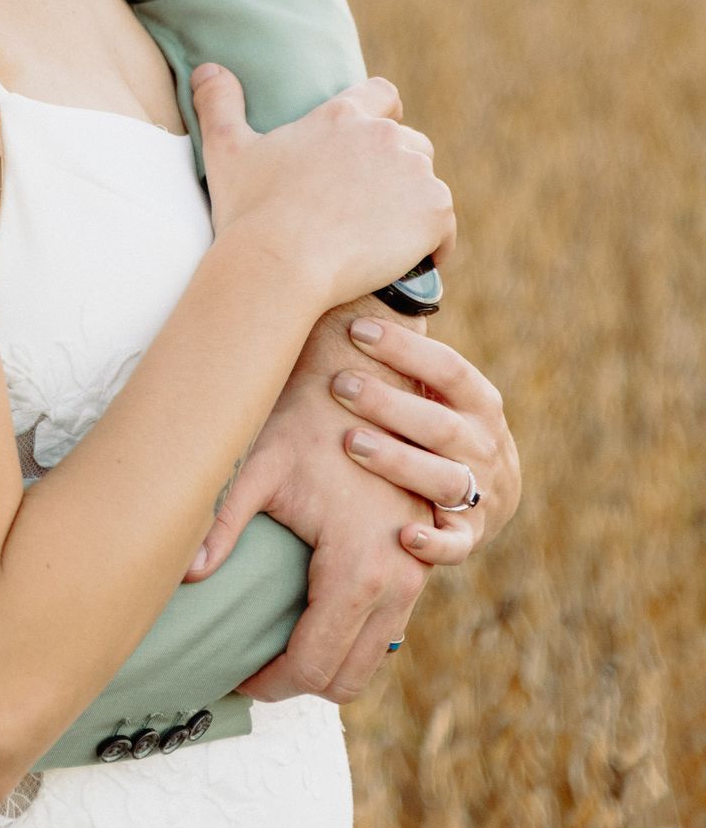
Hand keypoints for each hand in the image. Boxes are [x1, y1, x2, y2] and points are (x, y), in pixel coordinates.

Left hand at [185, 303, 437, 703]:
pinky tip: (308, 616)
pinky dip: (350, 637)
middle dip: (295, 683)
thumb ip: (218, 524)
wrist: (368, 376)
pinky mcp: (419, 561)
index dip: (267, 684)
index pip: (310, 667)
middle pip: (346, 679)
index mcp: (358, 570)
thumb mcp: (256, 467)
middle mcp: (399, 583)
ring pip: (371, 660)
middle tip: (248, 666)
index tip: (232, 675)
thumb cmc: (306, 417)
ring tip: (272, 647)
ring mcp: (416, 574)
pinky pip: (387, 628)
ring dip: (325, 663)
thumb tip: (182, 576)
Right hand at [193, 64, 455, 313]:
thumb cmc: (250, 210)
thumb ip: (219, 102)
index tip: (373, 146)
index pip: (382, 95)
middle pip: (411, 145)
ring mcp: (413, 172)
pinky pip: (444, 229)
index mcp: (340, 116)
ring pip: (427, 187)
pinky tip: (404, 265)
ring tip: (384, 241)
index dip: (384, 115)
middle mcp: (383, 136)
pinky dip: (431, 246)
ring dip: (411, 209)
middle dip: (397, 172)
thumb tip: (206, 68)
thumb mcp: (225, 149)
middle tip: (370, 209)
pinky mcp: (433, 211)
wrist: (280, 264)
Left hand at [329, 312, 520, 562]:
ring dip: (399, 461)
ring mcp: (482, 491)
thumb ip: (406, 354)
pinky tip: (404, 534)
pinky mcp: (470, 536)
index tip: (355, 328)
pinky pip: (456, 544)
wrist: (489, 494)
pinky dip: (434, 542)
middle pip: (439, 422)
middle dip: (389, 402)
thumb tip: (349, 283)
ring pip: (445, 478)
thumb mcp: (437, 388)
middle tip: (338, 384)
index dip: (405, 347)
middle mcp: (486, 443)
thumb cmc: (438, 422)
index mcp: (480, 400)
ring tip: (352, 443)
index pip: (448, 367)